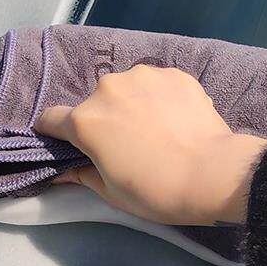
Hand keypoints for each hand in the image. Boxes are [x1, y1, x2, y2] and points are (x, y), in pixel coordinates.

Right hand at [35, 64, 266, 224]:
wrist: (214, 173)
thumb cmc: (156, 190)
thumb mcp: (112, 193)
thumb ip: (82, 175)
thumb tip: (64, 170)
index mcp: (86, 120)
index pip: (52, 118)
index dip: (54, 132)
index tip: (65, 141)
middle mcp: (108, 88)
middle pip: (95, 103)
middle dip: (104, 119)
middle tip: (127, 143)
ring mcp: (142, 76)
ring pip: (127, 89)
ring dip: (133, 104)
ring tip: (157, 128)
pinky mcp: (173, 73)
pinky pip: (157, 84)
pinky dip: (161, 98)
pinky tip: (177, 119)